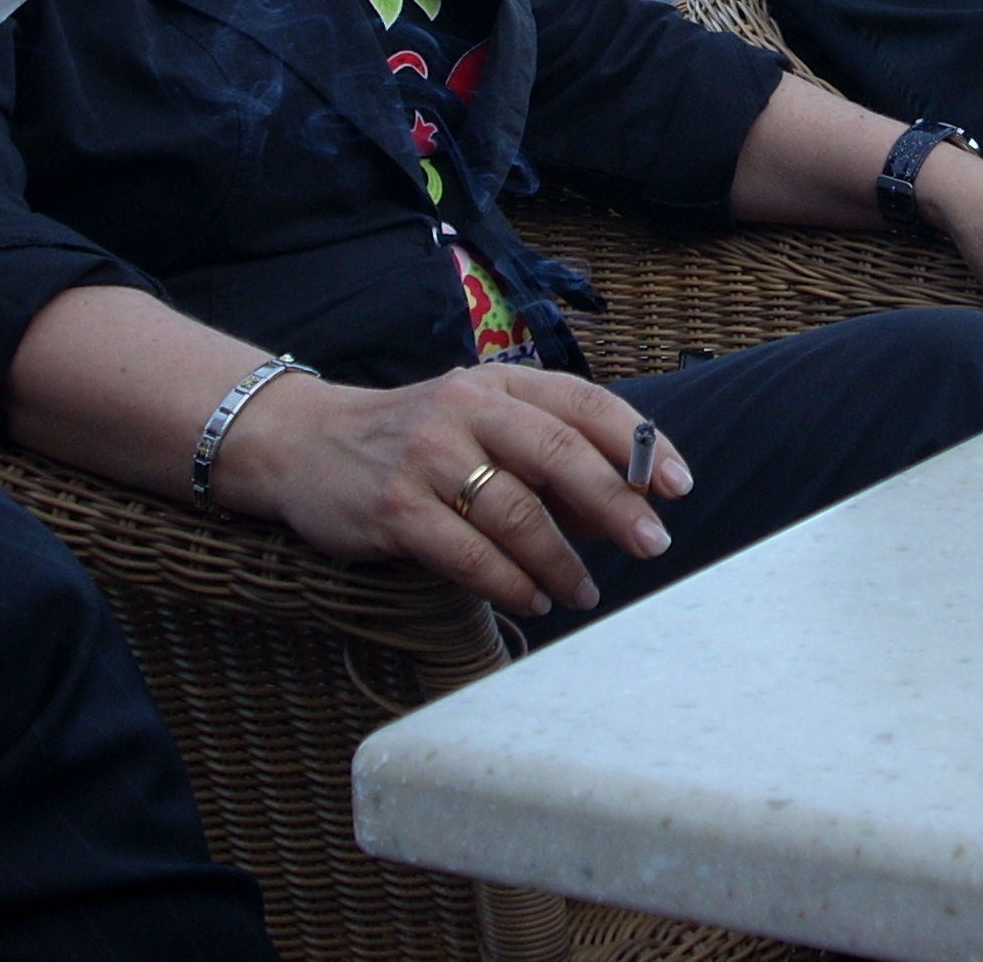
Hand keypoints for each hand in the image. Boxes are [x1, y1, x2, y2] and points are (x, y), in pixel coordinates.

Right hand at [221, 362, 692, 617]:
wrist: (304, 444)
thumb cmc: (417, 444)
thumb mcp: (482, 428)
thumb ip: (548, 461)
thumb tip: (625, 508)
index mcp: (500, 383)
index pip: (586, 404)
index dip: (640, 445)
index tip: (678, 487)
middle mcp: (467, 409)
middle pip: (559, 454)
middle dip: (615, 504)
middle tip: (652, 544)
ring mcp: (427, 456)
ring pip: (515, 511)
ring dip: (561, 561)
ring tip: (584, 593)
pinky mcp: (395, 506)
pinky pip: (467, 552)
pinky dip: (509, 582)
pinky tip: (533, 600)